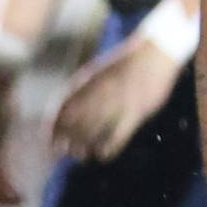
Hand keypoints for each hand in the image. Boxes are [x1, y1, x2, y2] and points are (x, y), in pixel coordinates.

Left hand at [51, 35, 181, 162]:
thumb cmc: (125, 64)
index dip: (53, 126)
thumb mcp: (99, 72)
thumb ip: (83, 89)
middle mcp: (100, 91)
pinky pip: (120, 133)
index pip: (62, 107)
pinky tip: (103, 156)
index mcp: (88, 80)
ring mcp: (119, 100)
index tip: (49, 140)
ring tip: (81, 155)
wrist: (156, 50)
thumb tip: (66, 108)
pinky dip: (110, 147)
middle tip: (63, 151)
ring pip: (95, 128)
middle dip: (66, 137)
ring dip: (85, 143)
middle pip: (76, 120)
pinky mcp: (138, 110)